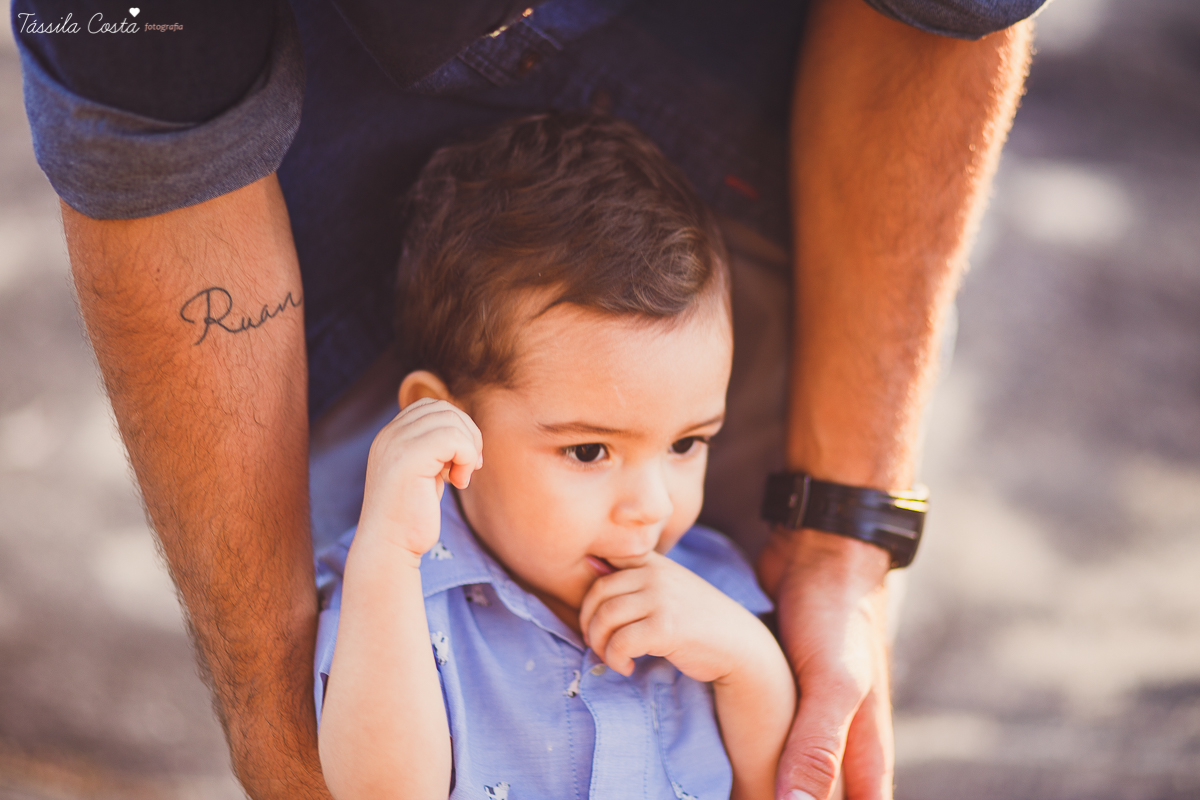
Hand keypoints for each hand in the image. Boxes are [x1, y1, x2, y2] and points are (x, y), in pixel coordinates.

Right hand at [357, 397, 482, 557]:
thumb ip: (434, 450)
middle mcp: (389, 435)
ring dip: (468, 448)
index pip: (431, 407)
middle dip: (468, 435)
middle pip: (444, 409)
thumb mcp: (423, 474)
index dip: (456, 427)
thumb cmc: (410, 518)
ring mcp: (396, 444)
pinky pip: (454, 438)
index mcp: (390, 436)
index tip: (462, 459)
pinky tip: (458, 482)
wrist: (388, 547)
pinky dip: (466, 458)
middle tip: (470, 467)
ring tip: (461, 477)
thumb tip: (466, 431)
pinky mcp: (408, 458)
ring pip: (452, 420)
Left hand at [578, 551, 767, 681]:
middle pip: (598, 592)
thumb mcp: (668, 589)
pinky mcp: (665, 627)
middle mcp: (656, 574)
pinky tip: (627, 667)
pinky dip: (616, 659)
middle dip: (589, 622)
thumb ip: (636, 577)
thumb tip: (590, 563)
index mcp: (654, 563)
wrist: (739, 645)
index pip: (607, 557)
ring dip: (599, 644)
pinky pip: (621, 642)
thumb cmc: (697, 620)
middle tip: (597, 643)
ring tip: (611, 657)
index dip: (590, 587)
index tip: (596, 614)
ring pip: (605, 618)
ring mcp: (661, 599)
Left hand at [758, 529, 892, 799]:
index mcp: (866, 743)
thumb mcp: (834, 683)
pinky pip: (775, 725)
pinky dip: (756, 742)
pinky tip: (726, 753)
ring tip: (737, 798)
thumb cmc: (836, 616)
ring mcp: (816, 706)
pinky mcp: (789, 682)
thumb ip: (819, 747)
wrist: (822, 549)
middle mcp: (844, 731)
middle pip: (827, 791)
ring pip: (798, 762)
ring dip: (775, 784)